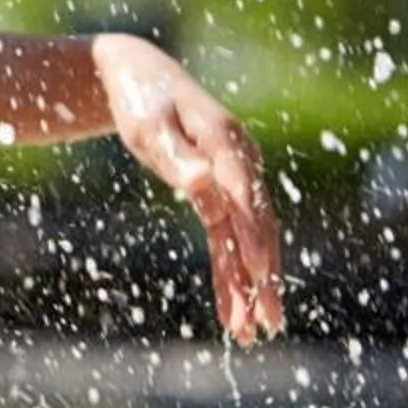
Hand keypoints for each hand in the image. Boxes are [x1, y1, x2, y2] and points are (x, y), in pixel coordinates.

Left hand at [93, 33, 283, 343]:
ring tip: (250, 332)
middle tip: (267, 324)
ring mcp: (235, 177)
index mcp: (226, 142)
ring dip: (250, 285)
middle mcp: (240, 162)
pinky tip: (232, 308)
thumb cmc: (140, 98)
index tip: (260, 273)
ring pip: (248, 238)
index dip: (253, 235)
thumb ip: (174, 154)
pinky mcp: (222, 190)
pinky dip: (231, 271)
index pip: (245, 195)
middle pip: (258, 226)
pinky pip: (230, 236)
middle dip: (262, 278)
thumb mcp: (147, 124)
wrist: (140, 74)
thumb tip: (201, 183)